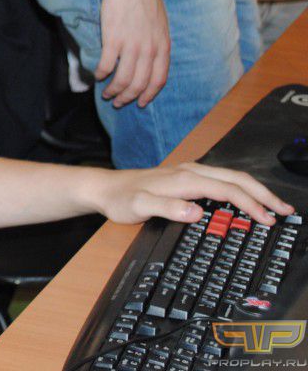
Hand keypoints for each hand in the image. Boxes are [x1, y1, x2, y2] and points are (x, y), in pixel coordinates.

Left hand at [89, 162, 294, 226]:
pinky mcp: (187, 178)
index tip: (268, 219)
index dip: (251, 204)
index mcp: (184, 179)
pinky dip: (241, 189)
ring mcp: (189, 173)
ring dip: (255, 190)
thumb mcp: (139, 207)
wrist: (106, 188)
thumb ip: (167, 208)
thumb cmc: (122, 199)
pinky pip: (222, 180)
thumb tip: (196, 212)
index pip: (228, 189)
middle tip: (286, 211)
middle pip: (237, 178)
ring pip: (232, 177)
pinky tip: (246, 200)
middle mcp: (190, 172)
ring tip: (274, 206)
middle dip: (264, 194)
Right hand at [98, 0, 170, 107]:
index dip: (149, 95)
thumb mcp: (160, 24)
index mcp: (163, 46)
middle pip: (139, 84)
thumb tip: (150, 59)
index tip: (141, 103)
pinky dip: (100, 74)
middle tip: (118, 102)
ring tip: (106, 93)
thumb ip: (156, 43)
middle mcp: (149, 49)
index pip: (158, 80)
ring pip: (123, 79)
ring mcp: (131, 44)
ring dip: (113, 90)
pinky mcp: (113, 37)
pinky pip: (107, 64)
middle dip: (128, 98)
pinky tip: (96, 75)